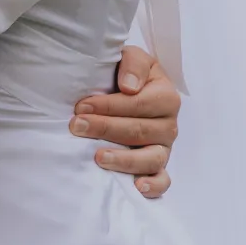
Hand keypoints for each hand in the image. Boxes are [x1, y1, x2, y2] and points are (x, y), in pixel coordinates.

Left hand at [70, 45, 178, 197]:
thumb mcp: (132, 57)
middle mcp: (168, 124)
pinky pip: (163, 181)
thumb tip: (129, 87)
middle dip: (105, 128)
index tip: (81, 106)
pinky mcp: (158, 167)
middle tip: (76, 126)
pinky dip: (154, 185)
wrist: (128, 89)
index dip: (109, 106)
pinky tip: (137, 187)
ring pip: (151, 158)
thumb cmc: (127, 74)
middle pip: (139, 131)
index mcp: (165, 96)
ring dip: (124, 160)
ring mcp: (164, 148)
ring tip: (98, 157)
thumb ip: (133, 63)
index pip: (138, 103)